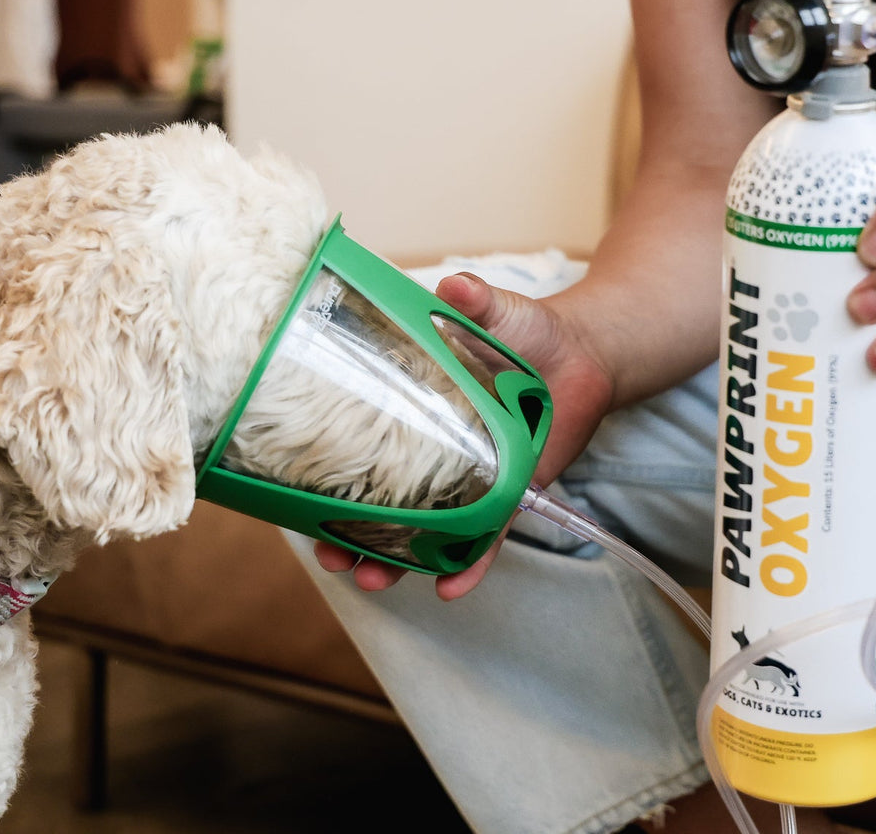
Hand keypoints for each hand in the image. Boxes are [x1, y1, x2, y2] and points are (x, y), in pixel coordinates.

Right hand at [313, 271, 614, 598]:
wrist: (582, 355)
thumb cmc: (527, 332)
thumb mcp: (497, 312)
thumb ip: (477, 302)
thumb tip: (455, 286)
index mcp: (413, 408)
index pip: (357, 447)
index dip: (324, 476)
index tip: (293, 500)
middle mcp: (432, 451)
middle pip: (380, 503)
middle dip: (349, 537)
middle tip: (331, 557)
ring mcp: (469, 477)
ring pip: (424, 531)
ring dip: (397, 561)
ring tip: (372, 581)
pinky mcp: (509, 494)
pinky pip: (486, 537)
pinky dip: (469, 565)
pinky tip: (450, 589)